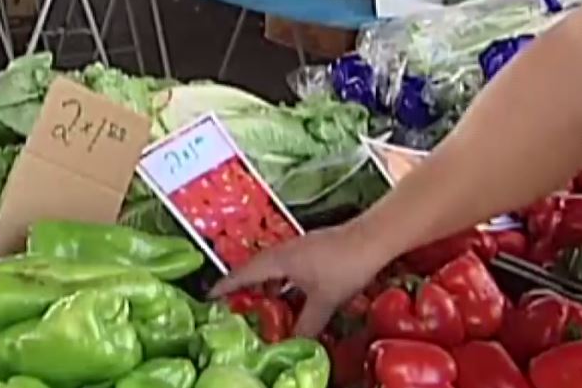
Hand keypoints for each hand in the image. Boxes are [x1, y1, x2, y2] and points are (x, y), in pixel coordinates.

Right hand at [208, 223, 390, 336]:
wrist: (371, 239)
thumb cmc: (343, 266)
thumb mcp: (324, 301)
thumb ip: (307, 323)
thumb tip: (293, 342)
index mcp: (277, 260)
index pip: (243, 274)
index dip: (225, 285)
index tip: (209, 294)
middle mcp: (282, 250)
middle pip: (254, 268)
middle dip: (242, 285)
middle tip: (234, 303)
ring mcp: (297, 247)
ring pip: (272, 267)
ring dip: (265, 283)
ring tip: (262, 302)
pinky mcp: (311, 248)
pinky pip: (286, 266)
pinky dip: (282, 281)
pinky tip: (292, 293)